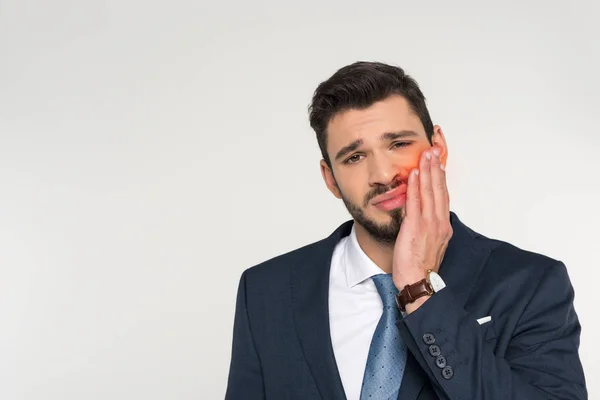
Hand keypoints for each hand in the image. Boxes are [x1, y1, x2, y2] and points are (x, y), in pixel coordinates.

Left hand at [392, 146, 452, 311]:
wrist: (419, 283)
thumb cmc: (420, 267)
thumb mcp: (427, 243)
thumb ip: (426, 226)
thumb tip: (418, 213)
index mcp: (443, 226)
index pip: (442, 196)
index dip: (441, 178)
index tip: (439, 162)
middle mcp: (439, 222)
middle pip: (439, 189)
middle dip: (436, 167)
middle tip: (434, 149)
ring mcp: (429, 224)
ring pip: (430, 191)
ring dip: (428, 171)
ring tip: (426, 154)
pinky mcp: (416, 226)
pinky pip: (416, 202)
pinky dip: (416, 186)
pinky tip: (415, 173)